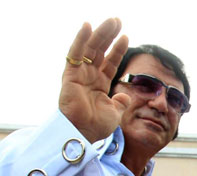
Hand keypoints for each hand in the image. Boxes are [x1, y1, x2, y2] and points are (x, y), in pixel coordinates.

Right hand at [58, 18, 130, 142]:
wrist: (83, 133)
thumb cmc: (96, 126)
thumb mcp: (114, 113)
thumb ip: (120, 102)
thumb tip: (125, 95)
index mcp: (99, 85)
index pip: (110, 62)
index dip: (117, 49)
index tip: (126, 36)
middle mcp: (89, 77)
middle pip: (100, 50)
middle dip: (109, 35)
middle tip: (117, 20)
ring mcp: (79, 74)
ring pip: (90, 48)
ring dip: (100, 33)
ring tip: (111, 21)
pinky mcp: (70, 74)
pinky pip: (75, 54)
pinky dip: (80, 39)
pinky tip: (87, 26)